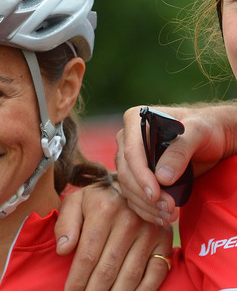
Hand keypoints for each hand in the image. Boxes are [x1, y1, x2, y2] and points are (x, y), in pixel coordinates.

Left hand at [56, 184, 171, 290]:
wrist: (134, 186)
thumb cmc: (98, 199)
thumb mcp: (76, 202)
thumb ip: (66, 224)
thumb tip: (62, 250)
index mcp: (103, 211)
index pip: (87, 255)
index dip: (77, 279)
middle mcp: (128, 221)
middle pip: (108, 269)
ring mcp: (149, 232)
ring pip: (130, 275)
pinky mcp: (165, 240)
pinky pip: (155, 273)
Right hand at [115, 104, 236, 224]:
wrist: (212, 137)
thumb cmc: (205, 128)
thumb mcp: (198, 132)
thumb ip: (180, 152)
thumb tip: (162, 178)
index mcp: (136, 121)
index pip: (131, 152)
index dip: (141, 176)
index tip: (155, 194)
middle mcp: (127, 139)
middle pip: (126, 172)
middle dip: (145, 195)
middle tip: (168, 209)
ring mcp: (131, 159)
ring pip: (128, 187)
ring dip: (146, 206)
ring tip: (169, 216)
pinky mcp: (138, 174)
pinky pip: (134, 195)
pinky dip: (146, 209)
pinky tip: (161, 218)